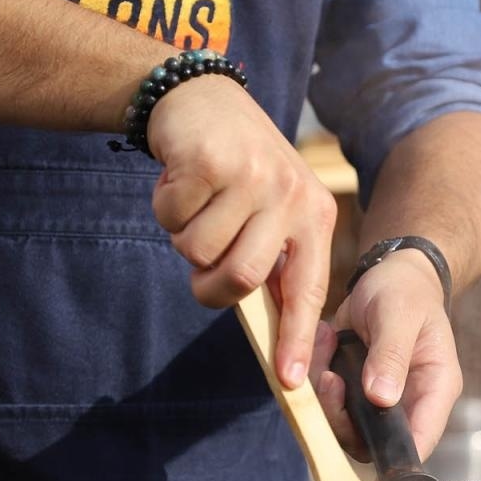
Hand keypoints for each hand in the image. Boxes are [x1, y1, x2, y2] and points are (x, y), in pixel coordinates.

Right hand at [146, 75, 336, 390]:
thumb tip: (271, 331)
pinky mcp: (209, 160)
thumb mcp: (273, 210)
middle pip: (242, 277)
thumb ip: (273, 261)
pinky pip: (171, 218)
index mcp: (315, 217)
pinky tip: (182, 181)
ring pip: (200, 250)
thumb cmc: (239, 172)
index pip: (308, 290)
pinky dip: (165, 208)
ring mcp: (252, 176)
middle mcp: (291, 196)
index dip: (296, 337)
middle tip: (201, 267)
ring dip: (184, 237)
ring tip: (199, 207)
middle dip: (210, 285)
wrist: (204, 100)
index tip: (289, 380)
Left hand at [311, 250, 462, 460]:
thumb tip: (381, 398)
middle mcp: (408, 402)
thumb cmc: (406, 291)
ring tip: (326, 344)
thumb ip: (392, 355)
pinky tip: (325, 338)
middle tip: (328, 377)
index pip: (420, 439)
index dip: (394, 452)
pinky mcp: (355, 391)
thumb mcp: (400, 315)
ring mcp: (380, 400)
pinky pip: (329, 403)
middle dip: (342, 418)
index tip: (360, 434)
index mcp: (435, 388)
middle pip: (375, 442)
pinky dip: (316, 377)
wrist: (390, 276)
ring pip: (346, 427)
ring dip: (324, 395)